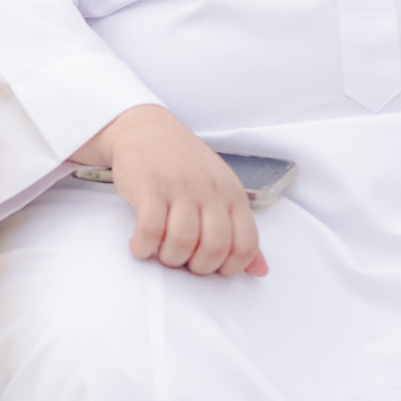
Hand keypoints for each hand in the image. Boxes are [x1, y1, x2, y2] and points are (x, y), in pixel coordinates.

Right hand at [73, 104, 267, 276]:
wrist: (146, 129)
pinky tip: (141, 244)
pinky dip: (144, 248)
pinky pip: (150, 231)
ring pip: (182, 242)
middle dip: (198, 267)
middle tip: (185, 261)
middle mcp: (209, 190)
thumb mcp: (220, 190)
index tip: (214, 267)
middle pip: (214, 248)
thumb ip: (239, 229)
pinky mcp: (149, 188)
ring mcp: (179, 188)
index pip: (246, 244)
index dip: (231, 267)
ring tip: (162, 252)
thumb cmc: (184, 163)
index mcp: (232, 193)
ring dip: (170, 258)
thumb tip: (260, 270)